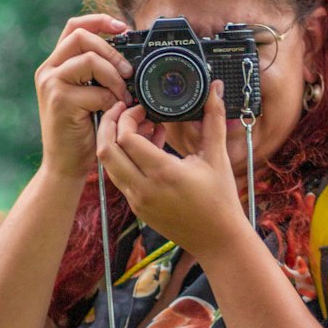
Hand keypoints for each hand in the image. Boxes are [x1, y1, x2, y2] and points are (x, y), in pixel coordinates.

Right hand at [34, 13, 134, 179]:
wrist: (65, 164)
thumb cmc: (82, 131)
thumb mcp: (89, 95)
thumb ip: (98, 75)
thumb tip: (129, 59)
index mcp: (55, 65)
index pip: (74, 27)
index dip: (99, 20)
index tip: (122, 26)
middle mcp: (48, 70)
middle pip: (82, 37)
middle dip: (112, 51)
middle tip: (127, 73)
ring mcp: (51, 84)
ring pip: (90, 60)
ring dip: (114, 77)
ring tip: (121, 96)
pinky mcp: (59, 101)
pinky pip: (96, 90)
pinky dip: (111, 100)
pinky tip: (112, 112)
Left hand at [95, 81, 248, 259]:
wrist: (218, 240)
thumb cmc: (220, 200)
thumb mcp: (217, 157)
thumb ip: (213, 118)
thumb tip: (215, 87)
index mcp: (163, 173)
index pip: (126, 138)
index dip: (128, 117)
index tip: (141, 108)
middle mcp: (144, 188)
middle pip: (106, 151)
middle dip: (109, 126)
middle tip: (123, 111)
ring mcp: (137, 201)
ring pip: (109, 166)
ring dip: (116, 144)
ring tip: (138, 130)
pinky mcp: (137, 209)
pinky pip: (120, 179)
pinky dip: (125, 161)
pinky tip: (147, 151)